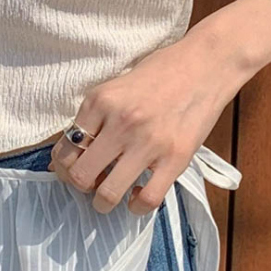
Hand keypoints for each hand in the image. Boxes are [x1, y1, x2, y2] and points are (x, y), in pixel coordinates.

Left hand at [48, 30, 246, 215]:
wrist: (206, 64)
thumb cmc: (160, 73)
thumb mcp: (116, 87)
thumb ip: (93, 118)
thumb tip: (66, 156)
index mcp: (100, 101)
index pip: (65, 148)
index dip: (63, 167)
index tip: (72, 170)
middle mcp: (121, 122)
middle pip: (80, 175)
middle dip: (80, 186)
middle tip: (90, 183)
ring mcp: (148, 142)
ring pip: (108, 194)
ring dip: (103, 203)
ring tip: (108, 197)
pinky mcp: (175, 158)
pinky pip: (148, 199)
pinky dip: (137, 206)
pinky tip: (137, 196)